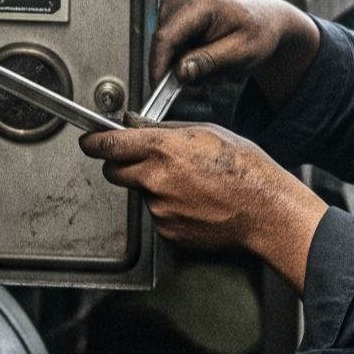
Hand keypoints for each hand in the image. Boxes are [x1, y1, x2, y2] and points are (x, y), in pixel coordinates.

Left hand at [80, 119, 327, 292]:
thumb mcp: (204, 132)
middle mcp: (155, 179)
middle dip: (121, 164)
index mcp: (162, 149)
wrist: (265, 209)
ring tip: (189, 183)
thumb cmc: (244, 169)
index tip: (88, 141)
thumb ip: (162, 129)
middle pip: (114, 171)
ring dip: (153, 186)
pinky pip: (157, 215)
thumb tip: (134, 123)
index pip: (109, 144)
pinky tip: (194, 201)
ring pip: (140, 193)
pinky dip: (169, 208)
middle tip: (143, 161)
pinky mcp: (167, 231)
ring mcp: (159, 208)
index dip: (93, 142)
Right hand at [154, 0, 321, 106]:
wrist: (266, 19)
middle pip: (162, 42)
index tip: (158, 88)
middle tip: (198, 86)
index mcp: (200, 3)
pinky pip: (168, 41)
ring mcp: (175, 2)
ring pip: (164, 44)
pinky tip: (201, 57)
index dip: (158, 65)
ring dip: (178, 63)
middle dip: (172, 68)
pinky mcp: (173, 11)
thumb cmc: (258, 31)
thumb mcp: (241, 52)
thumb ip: (209, 61)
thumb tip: (180, 72)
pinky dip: (181, 55)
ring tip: (208, 68)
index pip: (166, 37)